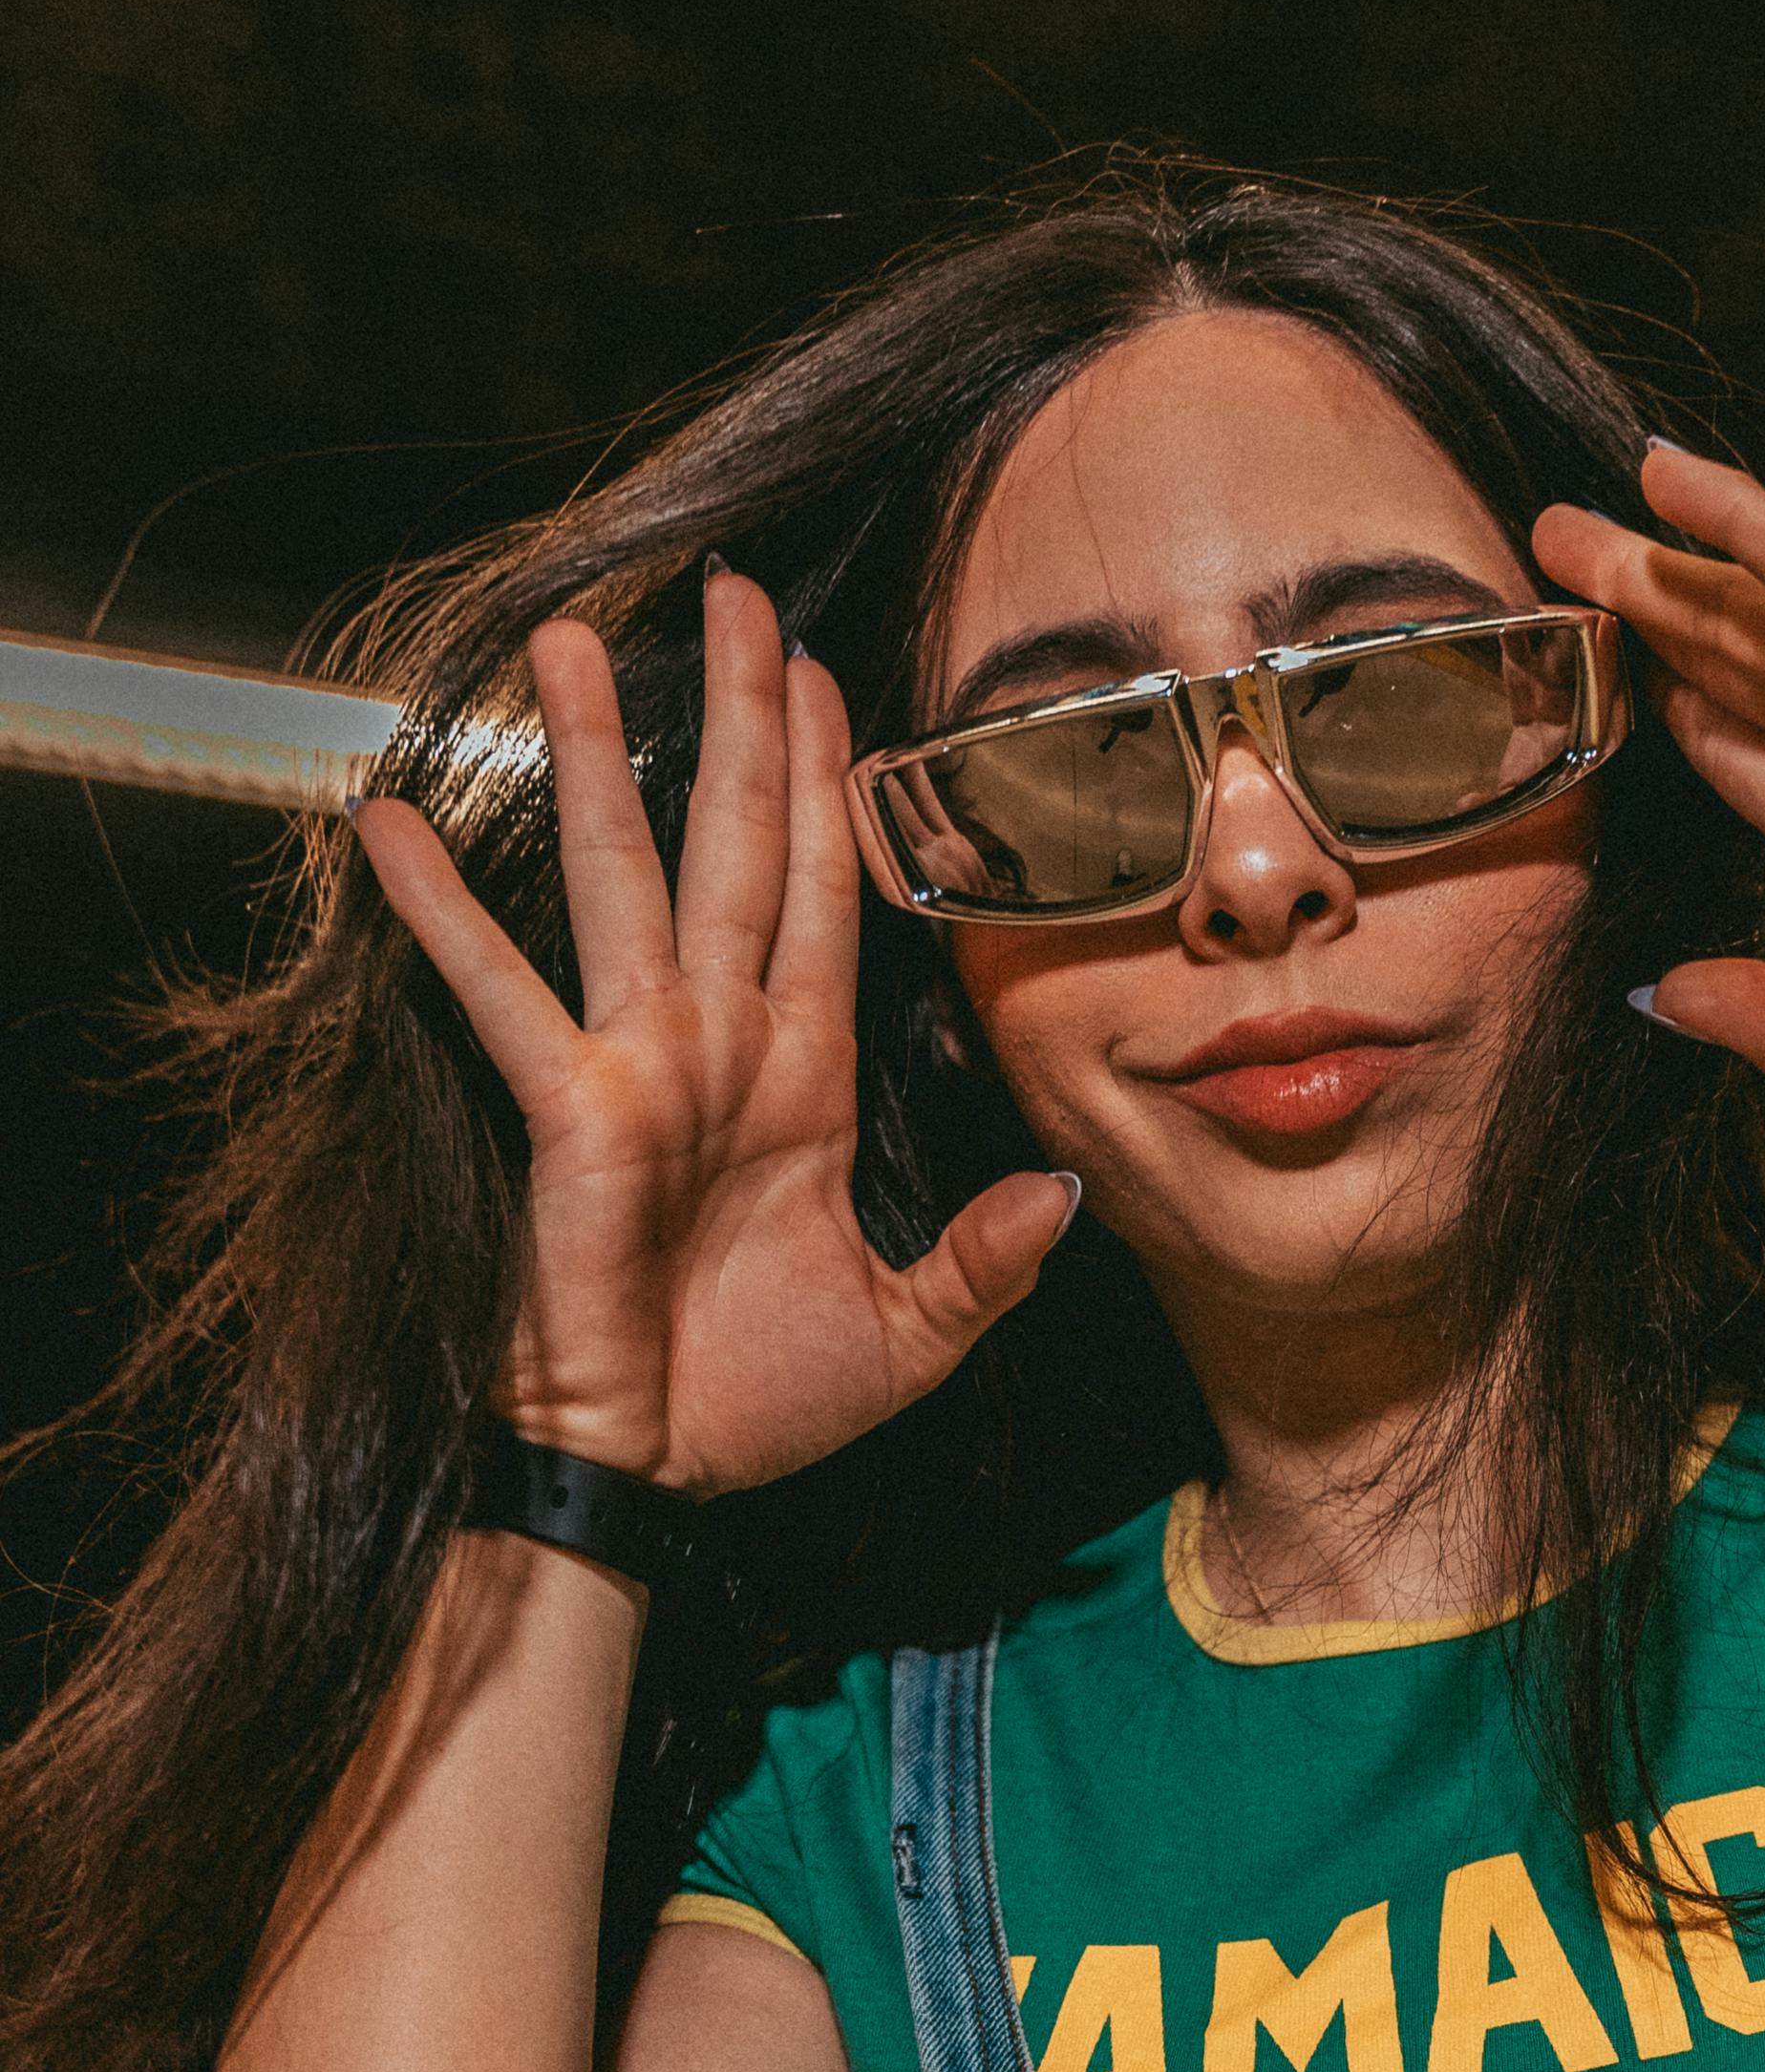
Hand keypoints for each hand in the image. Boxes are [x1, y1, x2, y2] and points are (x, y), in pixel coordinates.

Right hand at [353, 573, 1072, 1492]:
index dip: (825, 787)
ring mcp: (638, 1066)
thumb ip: (985, 1262)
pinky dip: (444, 911)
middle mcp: (718, 1044)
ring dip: (599, 754)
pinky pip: (504, 994)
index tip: (829, 675)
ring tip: (566, 638)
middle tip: (736, 592)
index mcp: (802, 1078)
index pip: (820, 896)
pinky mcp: (570, 1111)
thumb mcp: (911, 1335)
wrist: (656, 1478)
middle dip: (740, 717)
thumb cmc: (757, 1403)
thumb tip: (1066, 1197)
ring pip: (624, 875)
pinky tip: (390, 818)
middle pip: (733, 842)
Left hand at [1532, 448, 1764, 1115]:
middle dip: (1632, 618)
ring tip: (1564, 523)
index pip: (1730, 761)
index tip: (1556, 696)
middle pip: (1723, 667)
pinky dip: (1744, 519)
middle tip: (1532, 568)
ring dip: (1661, 561)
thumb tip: (1655, 1000)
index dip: (1646, 721)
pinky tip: (1664, 482)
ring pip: (1755, 609)